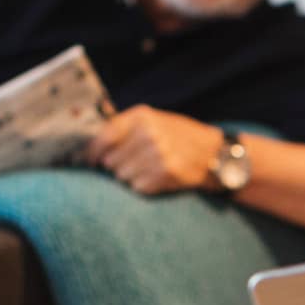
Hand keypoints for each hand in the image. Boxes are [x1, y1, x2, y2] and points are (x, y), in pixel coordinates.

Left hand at [83, 105, 221, 194]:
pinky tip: (158, 178)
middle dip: (118, 166)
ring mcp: (158, 153)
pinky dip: (144, 186)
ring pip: (122, 176)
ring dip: (131, 177)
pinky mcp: (166, 173)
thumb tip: (91, 147)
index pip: (103, 137)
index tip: (90, 161)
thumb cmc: (179, 137)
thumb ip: (124, 128)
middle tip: (134, 164)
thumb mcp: (153, 121)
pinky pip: (138, 187)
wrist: (214, 153)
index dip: (93, 152)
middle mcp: (149, 133)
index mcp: (142, 117)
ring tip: (149, 170)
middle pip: (111, 161)